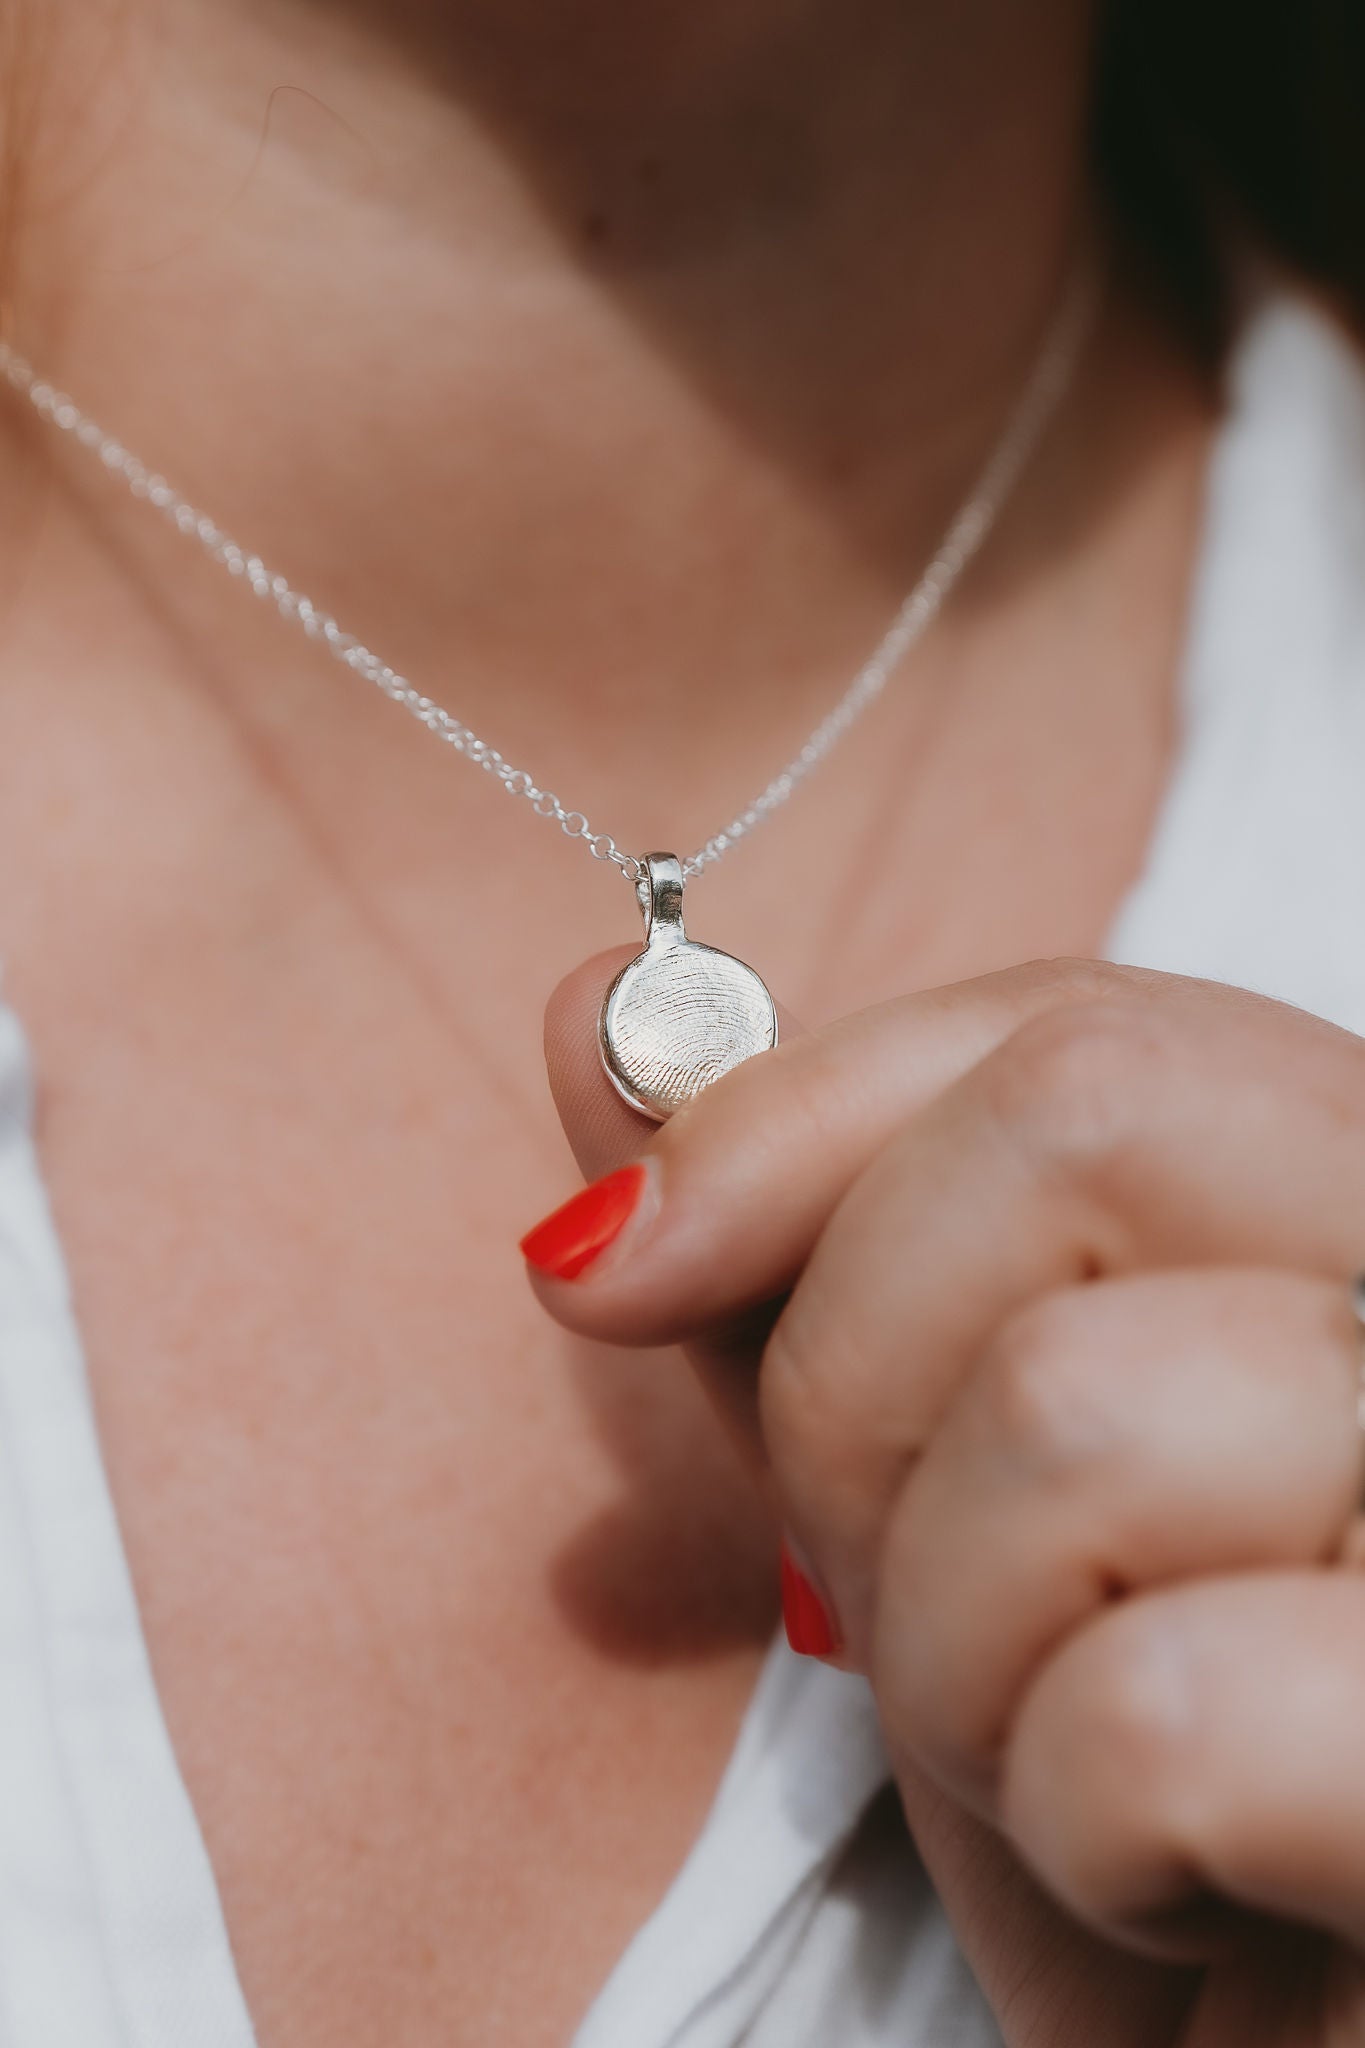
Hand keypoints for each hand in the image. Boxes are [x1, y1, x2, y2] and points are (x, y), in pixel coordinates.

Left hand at [521, 955, 1364, 2046]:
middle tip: (925, 1587)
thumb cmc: (1116, 1790)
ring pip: (1077, 1411)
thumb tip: (583, 1016)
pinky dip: (1081, 1831)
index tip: (616, 1258)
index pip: (1085, 1030)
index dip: (805, 1116)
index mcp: (1356, 1231)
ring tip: (1064, 1752)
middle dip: (872, 1384)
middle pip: (1081, 1121)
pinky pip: (1166, 1712)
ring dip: (959, 1643)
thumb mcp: (927, 1487)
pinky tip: (1180, 1889)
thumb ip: (783, 1243)